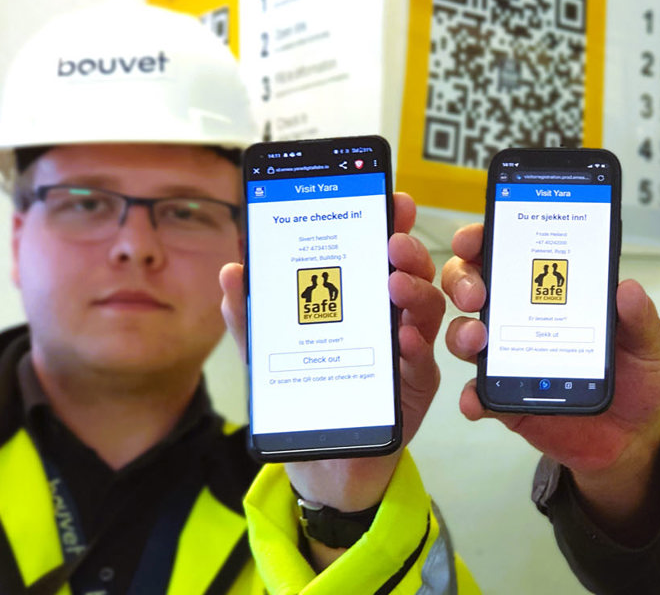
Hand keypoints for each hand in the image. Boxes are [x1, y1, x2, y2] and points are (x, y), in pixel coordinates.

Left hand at [219, 192, 443, 517]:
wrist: (323, 459)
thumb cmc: (307, 390)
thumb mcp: (269, 351)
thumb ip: (252, 315)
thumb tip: (232, 273)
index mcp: (360, 297)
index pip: (380, 250)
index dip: (392, 222)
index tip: (395, 200)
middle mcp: (390, 315)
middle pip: (412, 271)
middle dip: (409, 250)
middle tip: (394, 242)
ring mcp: (407, 347)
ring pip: (427, 307)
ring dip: (415, 290)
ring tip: (394, 284)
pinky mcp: (415, 384)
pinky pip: (425, 359)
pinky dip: (416, 343)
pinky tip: (403, 337)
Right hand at [442, 223, 659, 539]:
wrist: (632, 436)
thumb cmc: (636, 376)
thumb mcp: (647, 344)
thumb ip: (640, 318)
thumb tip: (629, 288)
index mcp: (552, 290)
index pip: (508, 252)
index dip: (483, 238)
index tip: (474, 239)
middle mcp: (520, 317)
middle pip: (473, 286)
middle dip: (463, 281)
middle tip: (476, 293)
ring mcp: (508, 357)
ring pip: (465, 335)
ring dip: (462, 333)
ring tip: (478, 340)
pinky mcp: (505, 398)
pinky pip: (478, 394)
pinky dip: (472, 396)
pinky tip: (477, 398)